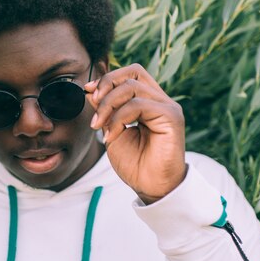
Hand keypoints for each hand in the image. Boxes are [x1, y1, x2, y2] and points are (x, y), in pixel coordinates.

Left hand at [85, 64, 185, 203]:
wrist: (150, 187)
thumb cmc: (134, 163)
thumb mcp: (112, 130)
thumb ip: (105, 110)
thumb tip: (91, 90)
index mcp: (148, 101)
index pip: (130, 74)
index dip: (108, 79)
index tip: (88, 91)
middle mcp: (160, 100)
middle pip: (133, 72)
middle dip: (107, 85)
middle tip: (93, 106)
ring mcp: (167, 106)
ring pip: (132, 87)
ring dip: (108, 105)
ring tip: (98, 126)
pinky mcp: (171, 116)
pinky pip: (138, 105)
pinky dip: (119, 118)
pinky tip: (111, 135)